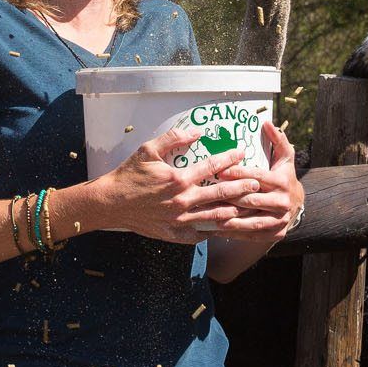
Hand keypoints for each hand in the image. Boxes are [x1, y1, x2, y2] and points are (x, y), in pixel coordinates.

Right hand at [92, 127, 263, 244]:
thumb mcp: (148, 150)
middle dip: (242, 187)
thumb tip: (196, 132)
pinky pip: (202, 234)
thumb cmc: (129, 175)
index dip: (229, 158)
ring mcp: (181, 220)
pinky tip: (226, 225)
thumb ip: (173, 139)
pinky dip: (215, 229)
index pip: (212, 166)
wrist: (111, 203)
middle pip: (221, 193)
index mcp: (178, 178)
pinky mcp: (176, 234)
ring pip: (216, 217)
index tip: (241, 153)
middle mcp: (183, 201)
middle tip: (256, 183)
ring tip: (249, 206)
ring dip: (235, 210)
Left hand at [185, 121, 304, 241]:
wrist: (297, 205)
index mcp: (281, 182)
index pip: (256, 177)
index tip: (218, 171)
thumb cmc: (284, 177)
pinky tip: (216, 228)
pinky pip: (251, 234)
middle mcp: (282, 202)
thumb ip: (277, 140)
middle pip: (251, 200)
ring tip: (208, 214)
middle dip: (228, 197)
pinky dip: (234, 232)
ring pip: (250, 220)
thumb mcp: (284, 158)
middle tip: (207, 194)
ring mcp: (279, 220)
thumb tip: (267, 122)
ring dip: (229, 218)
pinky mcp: (275, 233)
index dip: (237, 173)